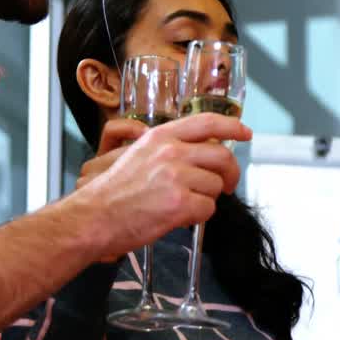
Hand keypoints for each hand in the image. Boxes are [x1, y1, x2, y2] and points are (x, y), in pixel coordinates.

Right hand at [67, 113, 251, 261]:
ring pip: (216, 186)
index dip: (232, 127)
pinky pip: (208, 209)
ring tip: (183, 204)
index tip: (245, 133)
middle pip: (222, 157)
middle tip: (228, 186)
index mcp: (161, 136)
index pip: (208, 122)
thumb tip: (204, 152)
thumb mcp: (139, 154)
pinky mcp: (179, 203)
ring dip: (206, 198)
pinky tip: (180, 216)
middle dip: (231, 174)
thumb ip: (170, 149)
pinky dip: (199, 217)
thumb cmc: (114, 191)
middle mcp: (171, 152)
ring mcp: (176, 177)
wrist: (93, 218)